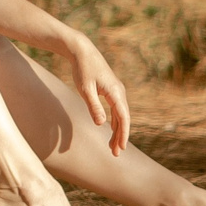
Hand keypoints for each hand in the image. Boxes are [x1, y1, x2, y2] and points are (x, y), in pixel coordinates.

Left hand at [63, 37, 131, 156]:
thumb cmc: (82, 69)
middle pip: (124, 119)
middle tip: (116, 154)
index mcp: (115, 92)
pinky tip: (111, 130)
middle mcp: (119, 92)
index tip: (121, 148)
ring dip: (118, 131)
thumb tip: (102, 124)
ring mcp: (116, 91)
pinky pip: (116, 109)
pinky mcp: (111, 90)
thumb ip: (94, 106)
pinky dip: (115, 121)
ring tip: (112, 147)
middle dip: (121, 136)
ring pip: (120, 115)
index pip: (123, 117)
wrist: (82, 51)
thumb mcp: (85, 89)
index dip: (123, 134)